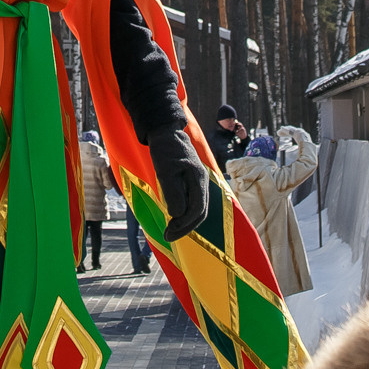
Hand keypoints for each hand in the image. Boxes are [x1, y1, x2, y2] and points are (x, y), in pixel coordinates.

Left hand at [147, 124, 208, 239]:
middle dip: (185, 228)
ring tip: (171, 230)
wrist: (166, 132)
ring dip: (186, 222)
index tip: (168, 233)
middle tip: (168, 237)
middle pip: (200, 212)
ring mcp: (199, 181)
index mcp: (199, 179)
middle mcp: (203, 182)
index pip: (197, 210)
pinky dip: (185, 213)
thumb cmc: (165, 150)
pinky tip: (175, 217)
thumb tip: (178, 214)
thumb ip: (173, 193)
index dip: (184, 225)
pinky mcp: (192, 180)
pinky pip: (193, 201)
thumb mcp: (165, 171)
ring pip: (198, 208)